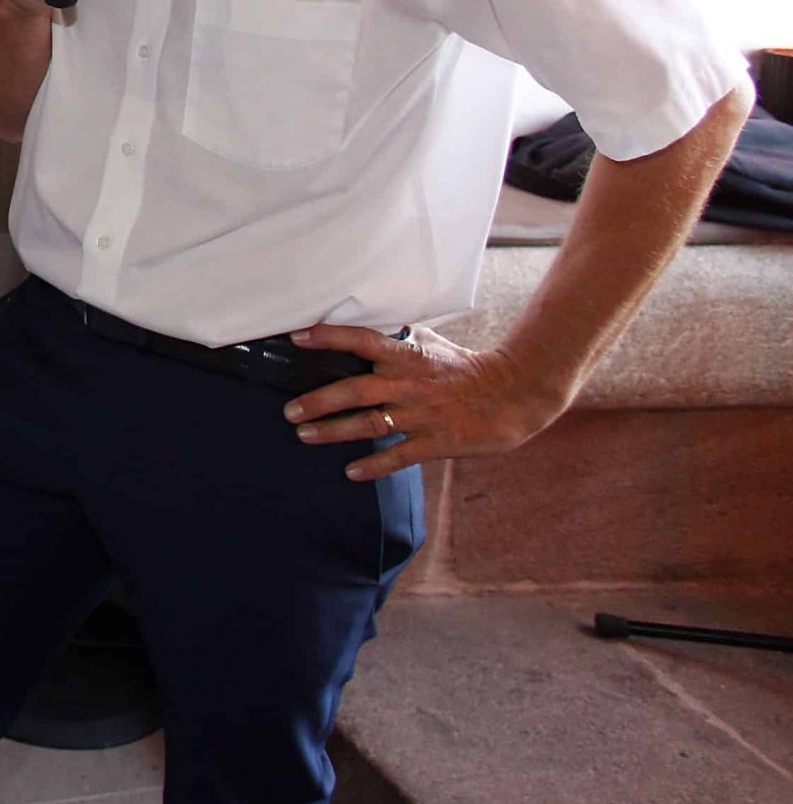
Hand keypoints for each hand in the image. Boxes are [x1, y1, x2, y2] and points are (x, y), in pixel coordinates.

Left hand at [281, 324, 572, 480]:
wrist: (514, 395)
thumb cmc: (468, 367)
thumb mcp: (433, 344)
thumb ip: (400, 340)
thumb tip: (369, 331)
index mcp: (407, 356)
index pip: (362, 341)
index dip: (329, 338)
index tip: (297, 338)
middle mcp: (409, 385)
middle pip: (355, 390)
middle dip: (318, 401)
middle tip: (289, 410)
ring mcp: (421, 415)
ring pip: (369, 424)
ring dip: (333, 431)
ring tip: (305, 436)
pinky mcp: (436, 442)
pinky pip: (399, 456)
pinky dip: (374, 466)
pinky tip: (351, 473)